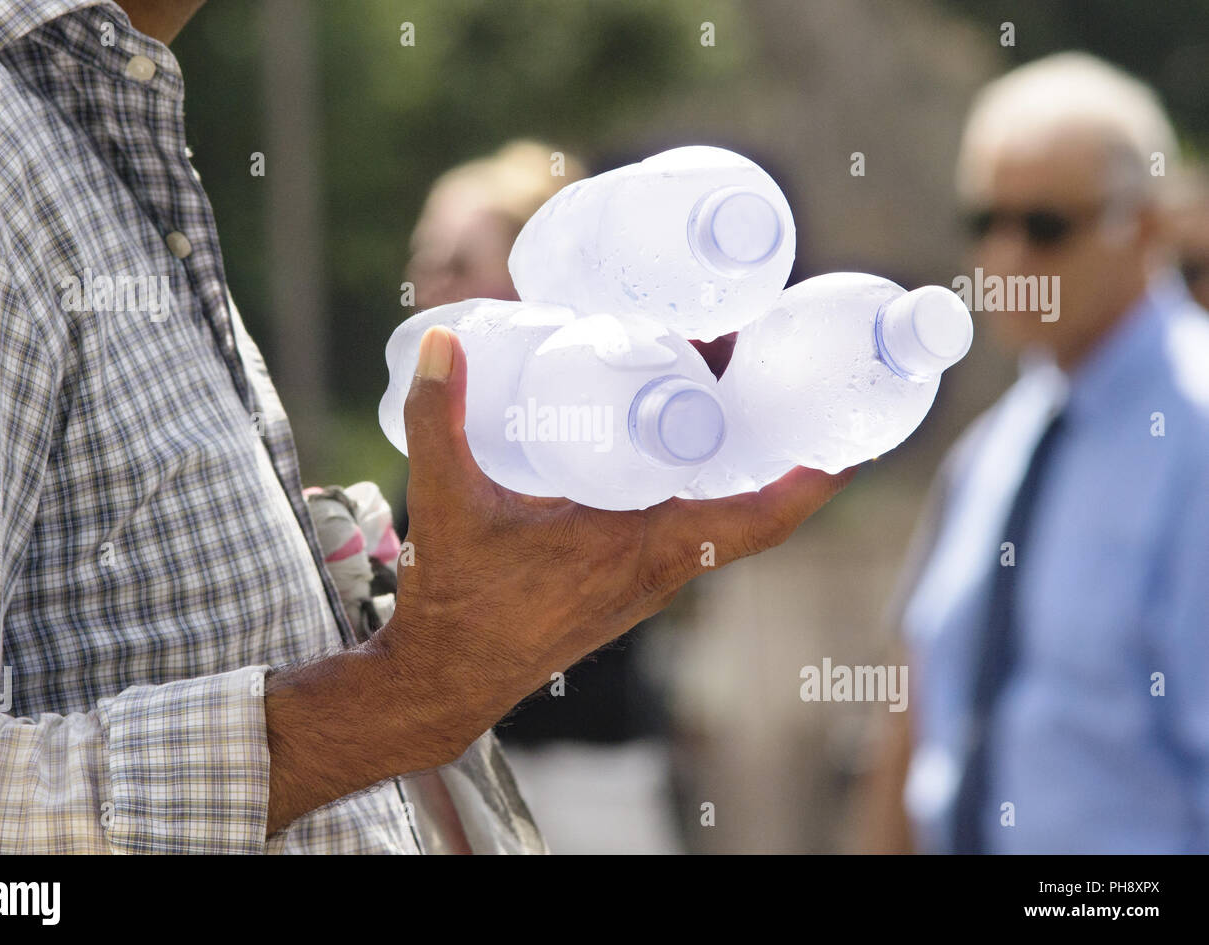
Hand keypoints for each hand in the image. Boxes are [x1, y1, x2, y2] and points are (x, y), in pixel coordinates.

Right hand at [375, 325, 855, 758]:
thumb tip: (440, 336)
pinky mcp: (622, 584)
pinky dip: (695, 482)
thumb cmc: (457, 605)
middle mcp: (658, 567)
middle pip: (743, 495)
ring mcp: (644, 581)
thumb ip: (436, 417)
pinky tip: (663, 440)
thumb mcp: (447, 503)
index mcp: (640, 548)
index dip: (809, 479)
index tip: (846, 435)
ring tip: (716, 379)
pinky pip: (685, 529)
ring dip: (727, 454)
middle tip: (754, 352)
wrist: (444, 681)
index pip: (755, 519)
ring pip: (714, 511)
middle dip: (760, 426)